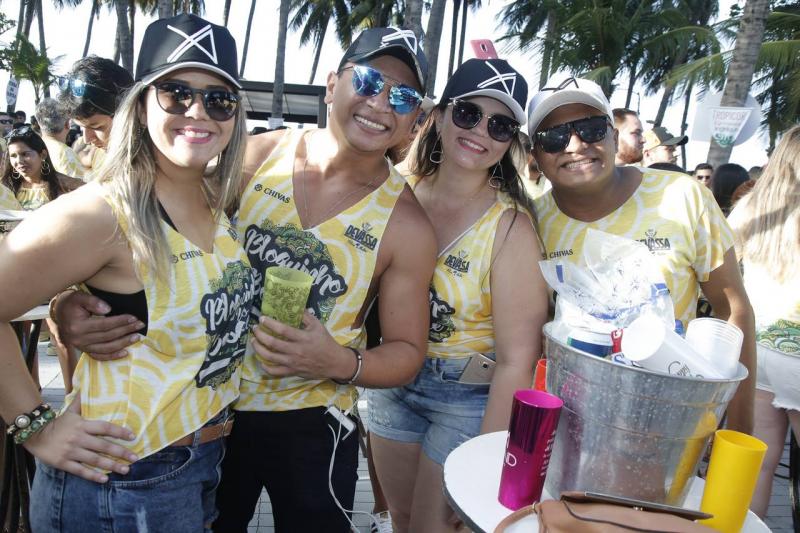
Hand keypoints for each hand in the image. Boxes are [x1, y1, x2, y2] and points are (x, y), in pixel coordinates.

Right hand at [23, 407, 138, 483]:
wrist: (35, 435)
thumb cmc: (57, 424)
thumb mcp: (70, 412)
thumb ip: (80, 402)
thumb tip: (86, 386)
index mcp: (82, 425)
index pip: (105, 427)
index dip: (120, 432)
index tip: (132, 436)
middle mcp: (78, 438)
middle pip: (103, 446)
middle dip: (121, 452)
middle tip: (135, 458)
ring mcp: (71, 451)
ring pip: (95, 460)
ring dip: (111, 465)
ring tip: (125, 470)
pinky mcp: (63, 463)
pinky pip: (80, 471)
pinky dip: (93, 476)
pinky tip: (105, 479)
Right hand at [56, 290, 143, 359]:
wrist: (59, 313)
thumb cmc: (72, 303)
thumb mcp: (79, 297)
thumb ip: (93, 301)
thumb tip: (108, 309)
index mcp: (77, 326)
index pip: (104, 325)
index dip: (120, 321)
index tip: (134, 317)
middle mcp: (79, 339)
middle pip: (107, 336)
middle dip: (126, 330)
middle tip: (140, 325)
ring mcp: (81, 347)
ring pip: (106, 348)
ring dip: (123, 343)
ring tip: (137, 337)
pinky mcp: (84, 350)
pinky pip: (99, 356)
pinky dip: (112, 356)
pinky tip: (125, 353)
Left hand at [251, 311, 353, 380]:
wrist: (334, 362)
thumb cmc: (326, 343)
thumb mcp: (318, 326)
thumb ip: (306, 316)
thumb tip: (295, 305)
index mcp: (302, 338)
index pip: (282, 330)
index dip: (270, 323)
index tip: (262, 318)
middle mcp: (296, 351)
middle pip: (272, 344)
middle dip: (260, 335)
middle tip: (255, 329)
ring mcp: (292, 363)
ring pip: (270, 357)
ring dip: (258, 349)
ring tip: (254, 341)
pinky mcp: (292, 372)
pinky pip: (275, 372)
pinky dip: (265, 367)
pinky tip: (261, 360)